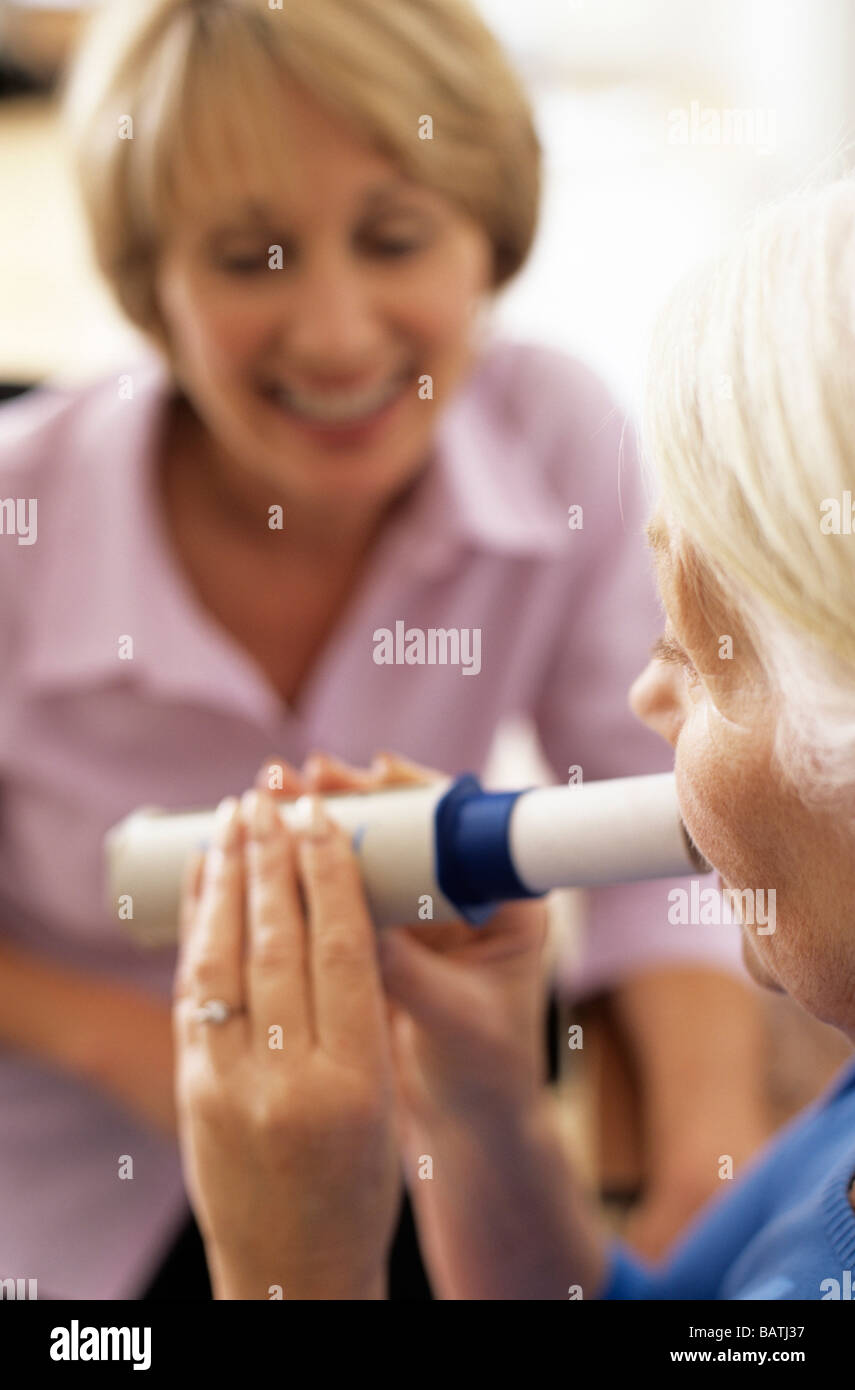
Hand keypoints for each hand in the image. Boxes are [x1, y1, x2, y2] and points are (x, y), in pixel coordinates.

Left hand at [174, 787, 400, 1299]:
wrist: (292, 1269)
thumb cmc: (358, 1183)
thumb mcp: (383, 1097)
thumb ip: (361, 1009)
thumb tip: (332, 908)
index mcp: (358, 1081)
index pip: (346, 949)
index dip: (333, 874)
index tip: (325, 820)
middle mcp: (290, 1080)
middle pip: (280, 941)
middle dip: (275, 857)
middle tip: (274, 797)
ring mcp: (228, 1087)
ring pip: (226, 957)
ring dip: (229, 877)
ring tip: (235, 820)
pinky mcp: (191, 1091)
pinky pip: (192, 991)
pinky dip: (198, 927)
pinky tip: (203, 884)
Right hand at [256, 753, 549, 1127]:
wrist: (467, 1124)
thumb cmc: (486, 1074)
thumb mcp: (452, 1020)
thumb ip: (407, 972)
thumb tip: (349, 918)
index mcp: (502, 902)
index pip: (460, 825)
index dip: (416, 792)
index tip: (374, 770)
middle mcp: (461, 895)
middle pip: (405, 827)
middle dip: (351, 797)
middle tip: (296, 777)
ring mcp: (419, 913)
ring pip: (368, 853)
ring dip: (319, 826)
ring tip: (268, 798)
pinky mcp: (383, 935)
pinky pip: (341, 891)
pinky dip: (304, 872)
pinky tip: (263, 852)